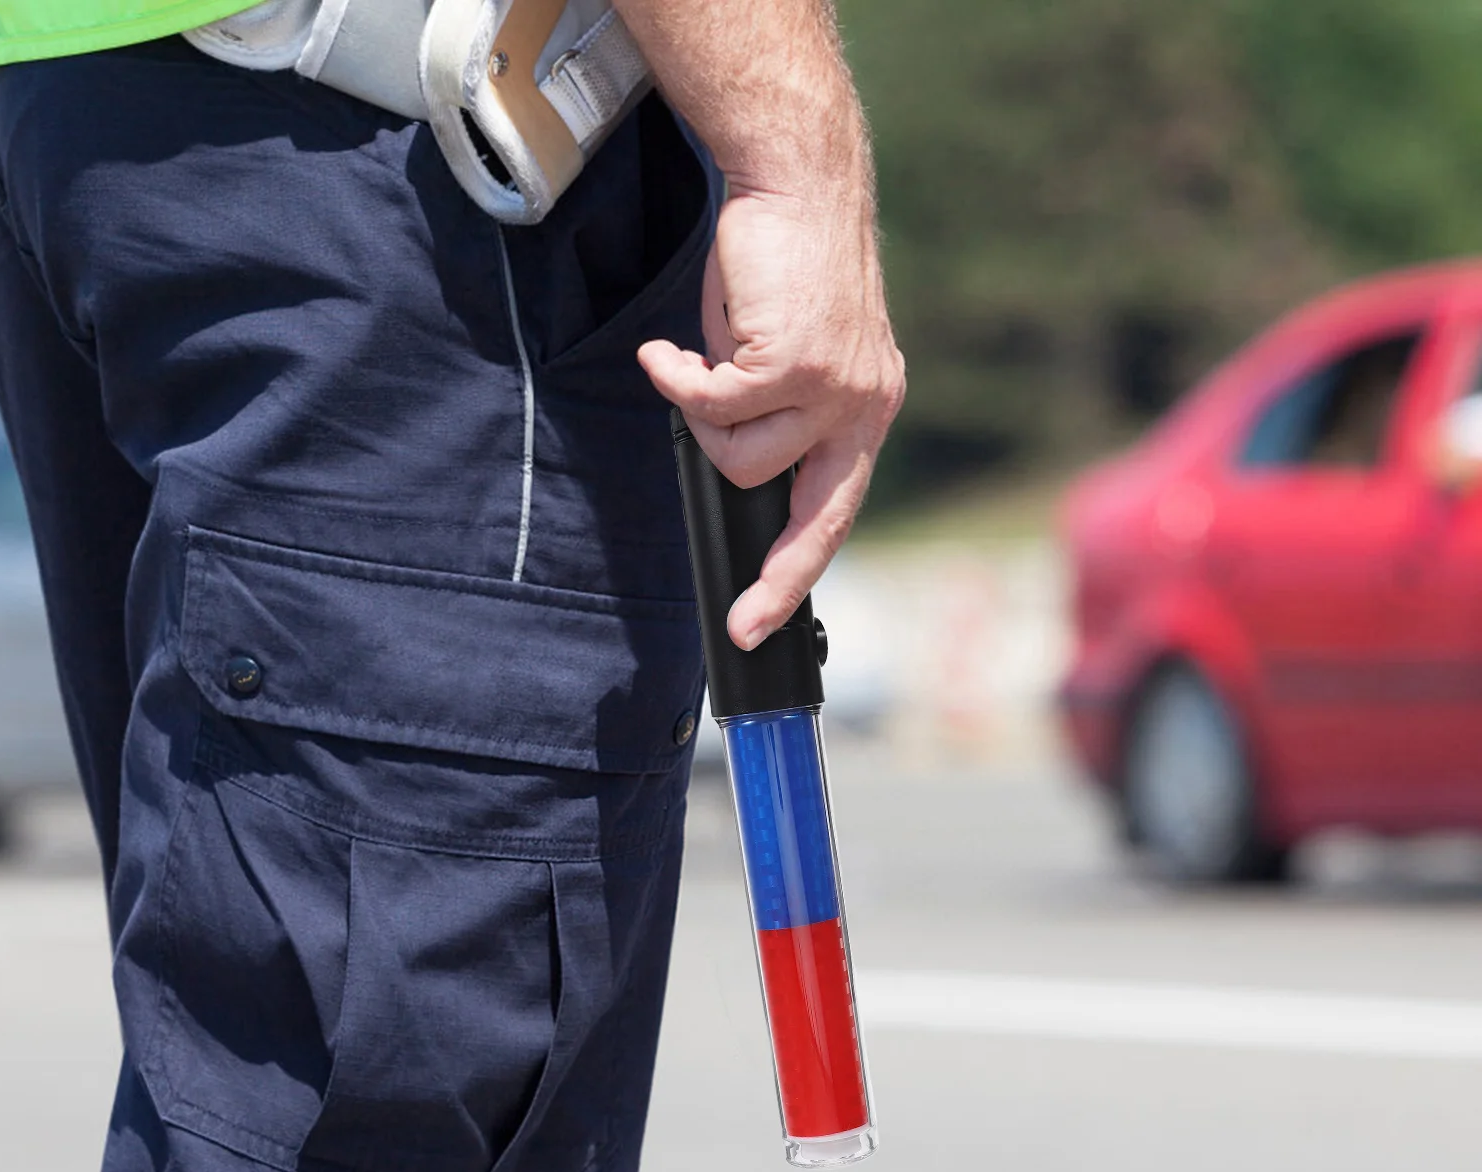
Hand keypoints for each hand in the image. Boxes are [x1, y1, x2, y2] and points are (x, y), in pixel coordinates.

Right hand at [638, 183, 904, 648]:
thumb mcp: (786, 353)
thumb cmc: (779, 268)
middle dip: (776, 582)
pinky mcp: (795, 364)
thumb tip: (729, 460)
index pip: (836, 512)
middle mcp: (864, 407)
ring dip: (700, 419)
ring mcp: (834, 389)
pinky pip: (711, 407)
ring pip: (741, 458)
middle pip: (811, 521)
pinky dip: (677, 379)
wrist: (794, 184)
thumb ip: (773, 412)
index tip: (763, 623)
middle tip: (741, 621)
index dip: (798, 572)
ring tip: (691, 368)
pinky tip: (669, 351)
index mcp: (867, 412)